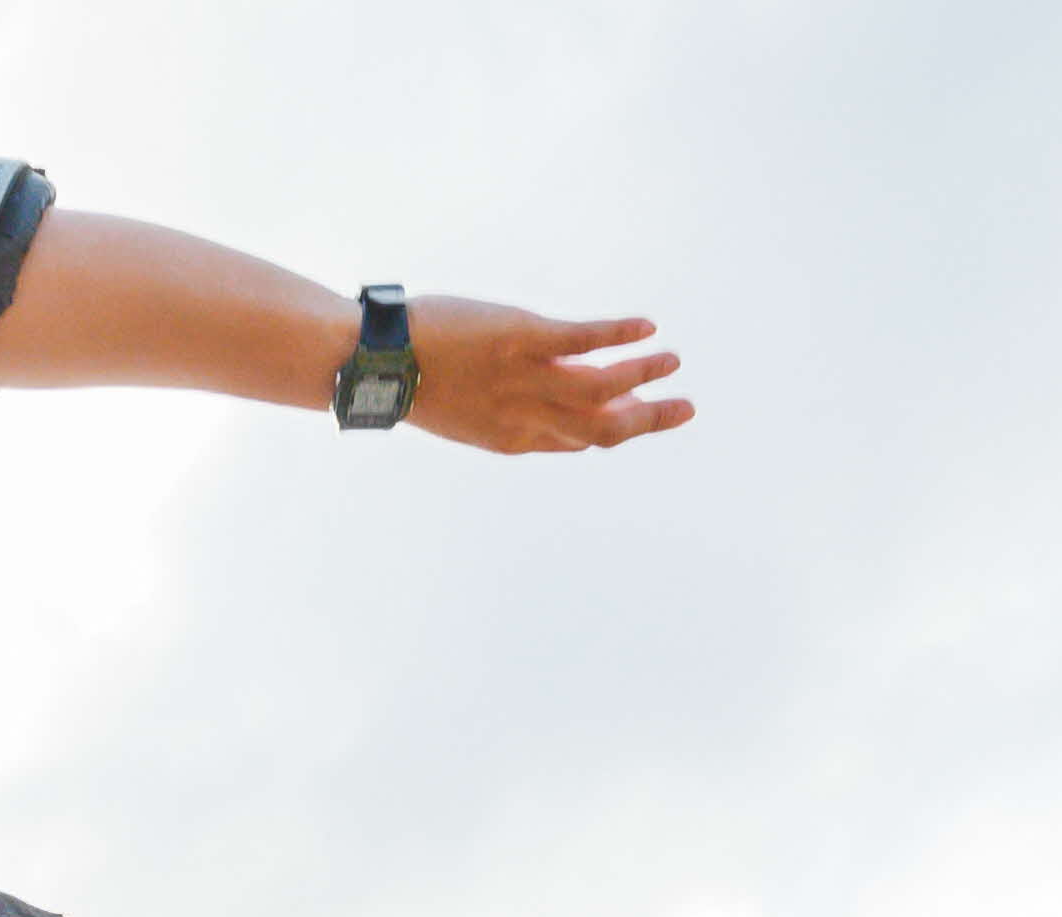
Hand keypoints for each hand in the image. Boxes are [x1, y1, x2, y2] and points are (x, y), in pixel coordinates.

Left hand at [407, 302, 692, 457]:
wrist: (374, 361)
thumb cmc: (412, 380)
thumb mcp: (462, 413)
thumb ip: (508, 415)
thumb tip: (543, 414)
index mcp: (511, 439)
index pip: (576, 443)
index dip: (612, 431)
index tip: (637, 413)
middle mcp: (525, 415)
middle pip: (602, 429)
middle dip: (649, 420)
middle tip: (687, 408)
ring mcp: (525, 378)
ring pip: (601, 388)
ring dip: (643, 374)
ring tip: (674, 361)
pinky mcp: (520, 338)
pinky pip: (581, 341)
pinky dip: (619, 336)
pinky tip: (647, 328)